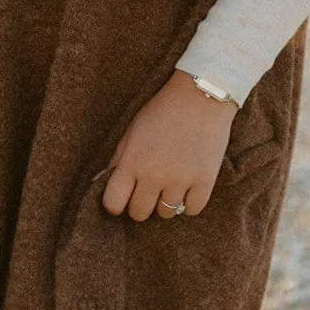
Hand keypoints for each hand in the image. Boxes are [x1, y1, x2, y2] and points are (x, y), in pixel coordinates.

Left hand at [100, 69, 236, 220]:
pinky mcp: (205, 182)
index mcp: (132, 162)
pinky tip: (188, 185)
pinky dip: (189, 202)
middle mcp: (154, 176)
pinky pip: (191, 210)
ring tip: (171, 182)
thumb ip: (119, 159)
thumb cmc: (163, 110)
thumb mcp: (133, 130)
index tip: (122, 197)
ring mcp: (180, 181)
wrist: (201, 95)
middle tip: (149, 189)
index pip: (113, 204)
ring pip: (166, 214)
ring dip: (166, 202)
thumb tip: (104, 182)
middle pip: (139, 213)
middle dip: (141, 204)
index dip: (115, 204)